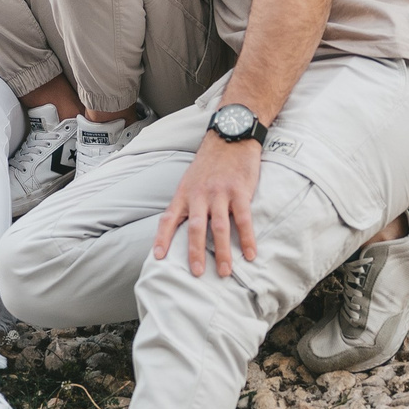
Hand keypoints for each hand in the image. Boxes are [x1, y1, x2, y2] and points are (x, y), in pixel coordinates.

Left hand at [152, 135, 263, 276]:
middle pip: (196, 228)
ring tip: (224, 272)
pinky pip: (243, 219)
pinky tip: (250, 254)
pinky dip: (247, 238)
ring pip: (219, 227)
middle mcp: (200, 195)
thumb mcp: (191, 179)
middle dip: (195, 252)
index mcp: (184, 193)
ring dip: (222, 252)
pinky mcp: (240, 190)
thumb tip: (182, 226)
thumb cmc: (210, 161)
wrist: (231, 135)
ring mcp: (220, 193)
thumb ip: (187, 201)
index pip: (168, 218)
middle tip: (196, 273)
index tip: (158, 257)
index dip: (162, 238)